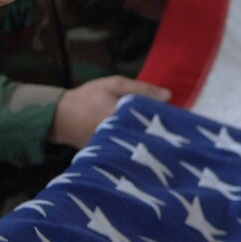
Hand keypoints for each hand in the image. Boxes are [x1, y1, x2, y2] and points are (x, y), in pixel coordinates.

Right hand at [50, 76, 168, 147]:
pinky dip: (138, 149)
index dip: (166, 119)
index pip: (151, 118)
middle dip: (161, 134)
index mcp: (119, 115)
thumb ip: (140, 89)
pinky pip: (129, 153)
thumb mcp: (113, 85)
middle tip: (175, 132)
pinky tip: (147, 145)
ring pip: (140, 146)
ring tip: (166, 140)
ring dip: (151, 143)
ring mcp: (112, 147)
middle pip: (148, 136)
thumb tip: (168, 95)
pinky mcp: (108, 156)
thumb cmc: (88, 97)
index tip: (179, 119)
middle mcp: (117, 134)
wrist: (60, 117)